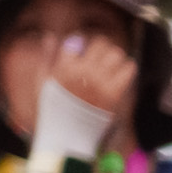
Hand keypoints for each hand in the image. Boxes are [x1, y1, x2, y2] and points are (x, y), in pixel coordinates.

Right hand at [30, 27, 133, 162]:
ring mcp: (100, 81)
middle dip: (100, 47)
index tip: (82, 51)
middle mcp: (82, 71)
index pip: (77, 39)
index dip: (81, 42)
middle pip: (100, 42)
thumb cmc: (52, 110)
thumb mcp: (42, 82)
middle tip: (99, 57)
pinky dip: (127, 68)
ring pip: (117, 53)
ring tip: (110, 66)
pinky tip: (119, 75)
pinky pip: (129, 68)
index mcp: (63, 67)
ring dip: (115, 56)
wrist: (66, 136)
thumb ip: (47, 58)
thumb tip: (51, 35)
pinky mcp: (115, 93)